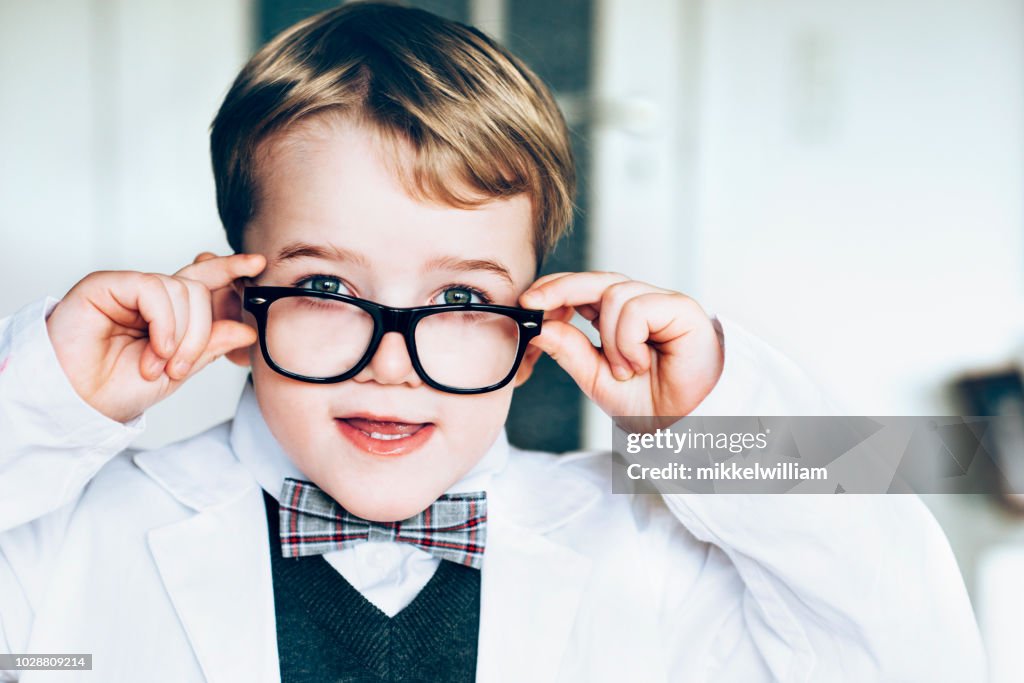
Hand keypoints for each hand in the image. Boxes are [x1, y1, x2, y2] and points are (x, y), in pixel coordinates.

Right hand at [46, 252, 265, 422]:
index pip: (205, 281)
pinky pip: (155, 289)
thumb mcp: (178, 370)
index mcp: (169, 313)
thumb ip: (210, 346)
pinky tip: (155, 347)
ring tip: (159, 364)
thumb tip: (246, 329)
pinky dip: (164, 322)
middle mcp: (150, 297)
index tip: (259, 263)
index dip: (231, 269)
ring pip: (182, 290)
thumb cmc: (119, 388)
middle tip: (181, 366)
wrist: (79, 403)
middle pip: (199, 289)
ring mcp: (129, 288)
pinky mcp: (107, 284)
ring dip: (180, 335)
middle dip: (201, 331)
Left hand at [519, 272, 723, 418]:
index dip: (554, 290)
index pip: (582, 290)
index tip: (527, 303)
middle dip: (560, 288)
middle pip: (594, 279)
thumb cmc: (650, 404)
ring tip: (626, 369)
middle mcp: (639, 305)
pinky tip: (641, 362)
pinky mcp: (680, 307)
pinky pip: (636, 308)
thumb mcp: (597, 379)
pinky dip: (629, 340)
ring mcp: (661, 303)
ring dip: (610, 340)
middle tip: (533, 304)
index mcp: (618, 319)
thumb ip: (571, 351)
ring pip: (614, 295)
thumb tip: (540, 326)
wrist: (686, 426)